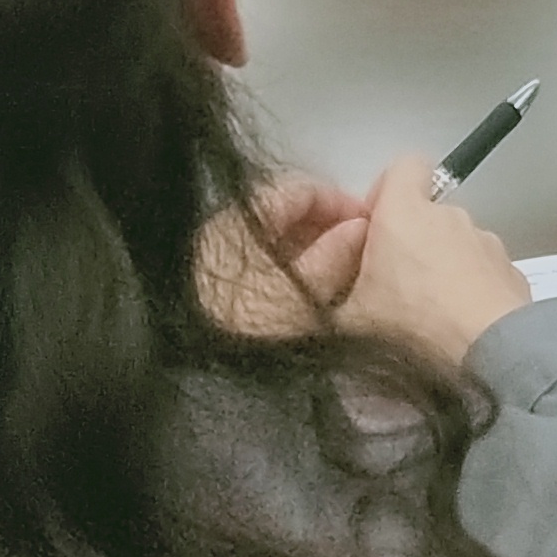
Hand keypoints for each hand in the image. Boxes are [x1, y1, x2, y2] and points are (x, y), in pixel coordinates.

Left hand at [197, 171, 370, 337]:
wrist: (181, 366)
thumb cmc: (241, 329)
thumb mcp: (296, 296)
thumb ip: (332, 257)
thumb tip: (360, 226)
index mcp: (244, 220)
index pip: (302, 189)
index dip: (342, 202)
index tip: (375, 227)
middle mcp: (227, 232)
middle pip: (288, 216)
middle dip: (330, 230)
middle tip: (365, 257)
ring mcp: (218, 263)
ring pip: (276, 245)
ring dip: (312, 255)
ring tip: (344, 282)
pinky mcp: (214, 294)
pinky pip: (263, 271)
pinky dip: (291, 277)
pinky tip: (309, 302)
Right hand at [335, 164, 535, 368]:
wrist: (487, 351)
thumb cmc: (412, 325)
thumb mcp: (349, 318)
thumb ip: (334, 296)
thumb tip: (328, 295)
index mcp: (405, 212)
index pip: (404, 166)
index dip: (387, 190)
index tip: (375, 228)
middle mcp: (450, 216)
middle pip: (427, 213)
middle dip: (411, 241)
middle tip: (395, 285)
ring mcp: (485, 240)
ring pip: (456, 243)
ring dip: (443, 266)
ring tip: (431, 314)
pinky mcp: (510, 269)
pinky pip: (483, 269)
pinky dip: (471, 287)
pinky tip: (462, 324)